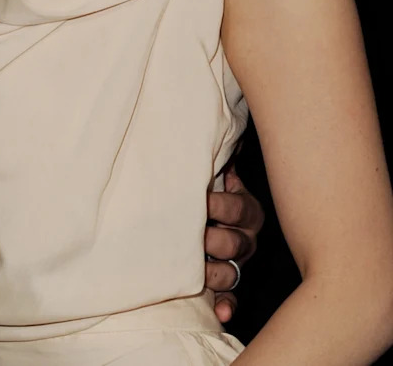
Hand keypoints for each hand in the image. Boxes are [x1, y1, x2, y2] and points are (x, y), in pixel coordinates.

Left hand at [205, 164, 264, 322]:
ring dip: (215, 274)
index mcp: (244, 210)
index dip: (220, 205)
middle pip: (234, 244)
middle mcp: (244, 238)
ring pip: (232, 273)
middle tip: (195, 236)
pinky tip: (219, 312)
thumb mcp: (215, 172)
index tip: (202, 200)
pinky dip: (225, 306)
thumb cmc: (207, 188)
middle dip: (213, 241)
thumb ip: (216, 159)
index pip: (238, 208)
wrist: (207, 212)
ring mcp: (237, 264)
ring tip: (197, 272)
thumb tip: (214, 128)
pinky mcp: (228, 286)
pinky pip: (231, 299)